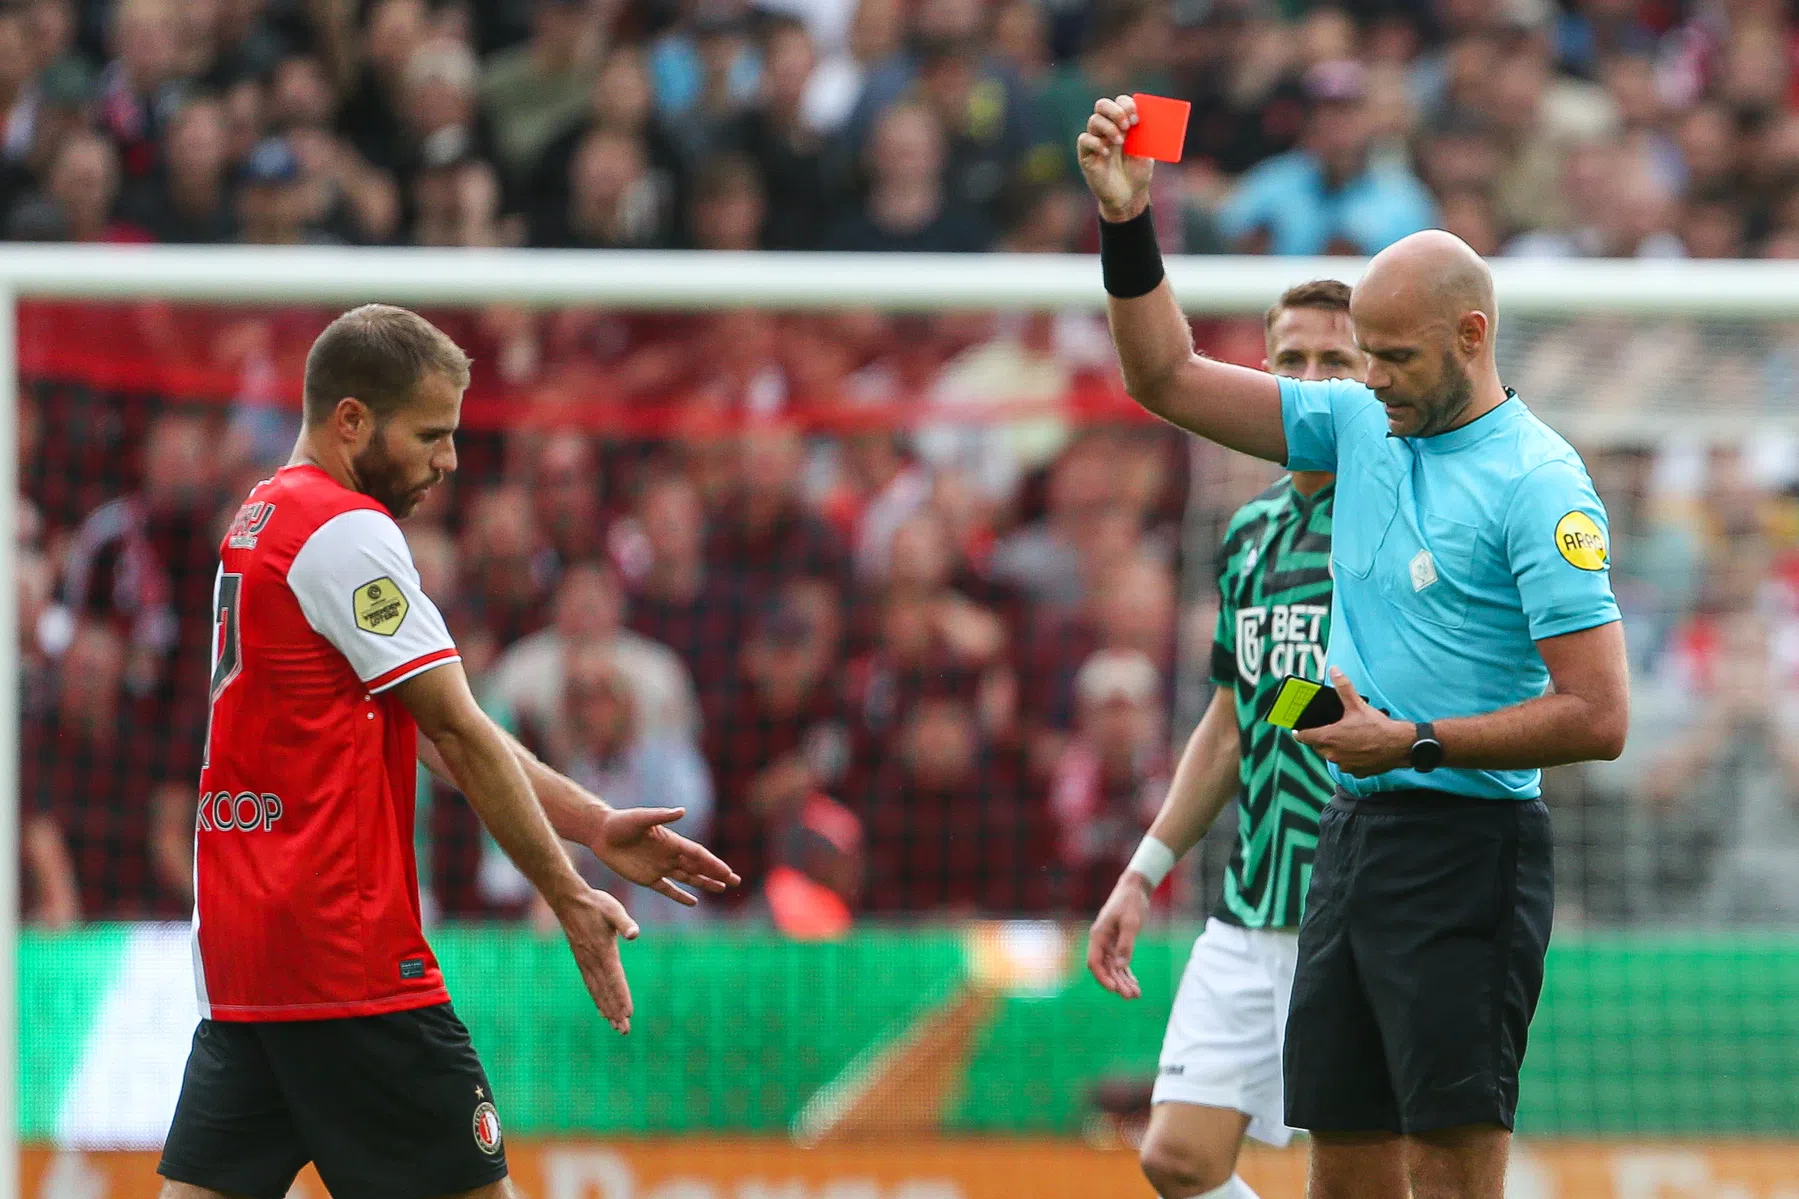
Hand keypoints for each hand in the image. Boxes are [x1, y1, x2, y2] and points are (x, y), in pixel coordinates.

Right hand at [552, 886, 639, 1033]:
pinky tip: (601, 1008)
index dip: (622, 997)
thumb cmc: (595, 903)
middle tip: (624, 1031)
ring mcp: (585, 962)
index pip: (615, 978)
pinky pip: (590, 985)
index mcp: (603, 951)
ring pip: (597, 991)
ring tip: (615, 1026)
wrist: (568, 900)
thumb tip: (634, 934)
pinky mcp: (581, 960)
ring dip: (607, 1009)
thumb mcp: (613, 909)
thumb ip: (624, 922)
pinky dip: (597, 998)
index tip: (628, 1014)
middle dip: (615, 1011)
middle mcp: (592, 960)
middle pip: (605, 991)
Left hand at [585, 807, 739, 906]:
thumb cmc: (621, 822)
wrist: (602, 833)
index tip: (728, 872)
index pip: (698, 855)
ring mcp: (659, 868)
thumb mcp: (641, 818)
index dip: (714, 864)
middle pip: (698, 867)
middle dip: (717, 874)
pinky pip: (668, 889)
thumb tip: (682, 811)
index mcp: (672, 841)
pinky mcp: (647, 879)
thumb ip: (662, 816)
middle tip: (736, 881)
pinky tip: (693, 902)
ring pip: (688, 878)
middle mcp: (669, 855)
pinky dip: (680, 896)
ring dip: (705, 883)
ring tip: (722, 889)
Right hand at [1077, 94, 1154, 222]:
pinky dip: (1096, 143)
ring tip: (1120, 142)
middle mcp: (1107, 129)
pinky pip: (1084, 140)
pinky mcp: (1086, 155)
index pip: (1120, 102)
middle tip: (1127, 125)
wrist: (1130, 196)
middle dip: (1115, 111)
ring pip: (1093, 120)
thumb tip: (1145, 117)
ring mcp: (1096, 141)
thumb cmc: (1138, 172)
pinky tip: (1107, 153)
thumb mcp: (1147, 151)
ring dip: (1109, 127)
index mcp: (1123, 123)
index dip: (1127, 105)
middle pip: (1102, 105)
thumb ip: (1144, 134)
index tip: (1137, 120)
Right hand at [1086, 872, 1151, 998]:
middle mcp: (1101, 942)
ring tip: (1135, 995)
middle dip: (1117, 983)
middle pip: (1106, 968)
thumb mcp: (1130, 922)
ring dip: (1123, 982)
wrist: (1135, 888)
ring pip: (1114, 968)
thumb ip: (1126, 944)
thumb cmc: (1130, 902)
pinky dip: (1127, 974)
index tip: (1114, 989)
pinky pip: (1121, 963)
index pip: (1094, 962)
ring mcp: (1110, 943)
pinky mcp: (1119, 943)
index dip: (1102, 977)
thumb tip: (1121, 967)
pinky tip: (1135, 985)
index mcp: (1098, 935)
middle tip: (1131, 996)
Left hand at [1294, 668, 1413, 777]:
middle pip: (1317, 746)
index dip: (1299, 731)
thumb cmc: (1378, 727)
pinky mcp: (1356, 771)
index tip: (1297, 728)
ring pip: (1332, 755)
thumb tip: (1335, 671)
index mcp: (1329, 737)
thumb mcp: (1358, 704)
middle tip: (1329, 728)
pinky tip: (1358, 748)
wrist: (1400, 746)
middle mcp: (1333, 754)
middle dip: (1320, 737)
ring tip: (1346, 736)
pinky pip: (1346, 764)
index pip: (1303, 737)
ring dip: (1335, 747)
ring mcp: (1344, 764)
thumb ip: (1343, 687)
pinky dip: (1349, 757)